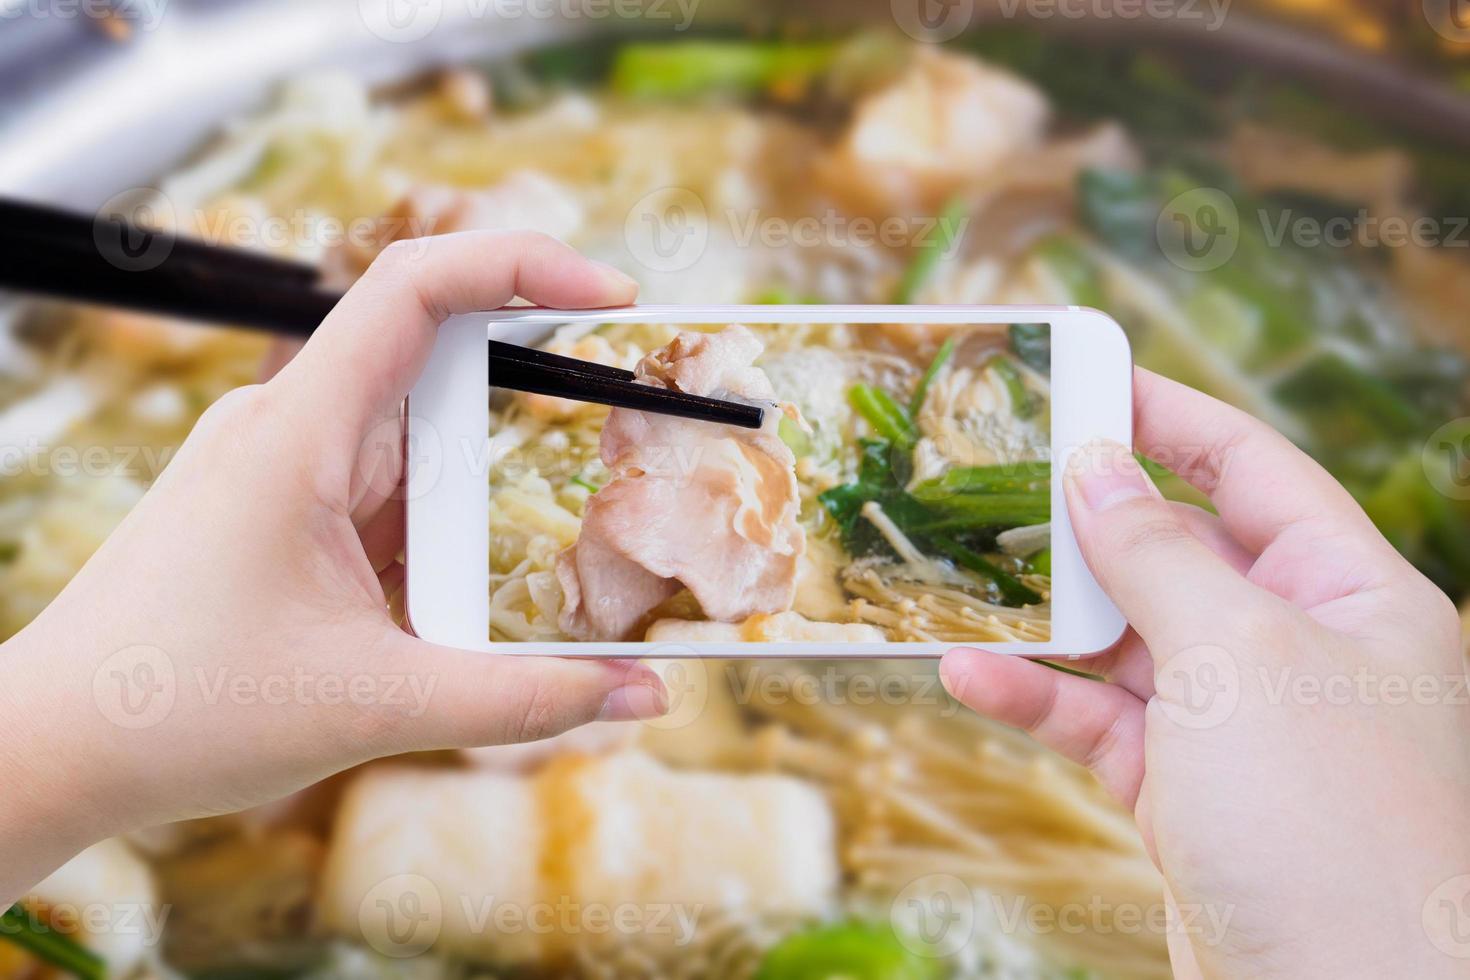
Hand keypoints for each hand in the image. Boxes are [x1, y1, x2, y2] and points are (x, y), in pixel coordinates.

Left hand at [0, 232, 667, 900]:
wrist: (53, 750)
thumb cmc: (179, 712)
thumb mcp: (376, 707)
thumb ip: (522, 702)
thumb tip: (643, 697)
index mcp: (297, 432)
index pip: (414, 288)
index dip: (520, 263)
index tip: (610, 290)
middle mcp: (289, 427)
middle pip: (438, 366)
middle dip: (533, 405)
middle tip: (624, 438)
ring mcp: (284, 467)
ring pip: (419, 445)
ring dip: (484, 495)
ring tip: (537, 563)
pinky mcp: (284, 511)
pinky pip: (389, 495)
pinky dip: (444, 536)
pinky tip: (461, 600)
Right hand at [941, 368, 1469, 977]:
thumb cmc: (1328, 820)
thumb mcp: (1237, 656)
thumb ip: (1156, 555)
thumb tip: (1094, 465)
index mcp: (1353, 594)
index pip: (1254, 471)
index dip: (1170, 418)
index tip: (1085, 377)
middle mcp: (1302, 651)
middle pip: (1179, 552)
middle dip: (1088, 520)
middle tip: (994, 476)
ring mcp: (1241, 727)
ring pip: (1126, 642)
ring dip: (1046, 619)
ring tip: (960, 577)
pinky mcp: (1188, 795)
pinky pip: (1100, 723)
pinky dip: (1037, 701)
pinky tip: (970, 678)